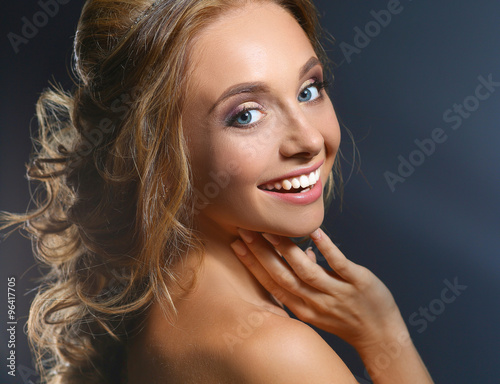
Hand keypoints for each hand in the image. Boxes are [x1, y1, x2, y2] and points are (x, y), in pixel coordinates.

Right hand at [231, 228, 405, 349]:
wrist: (380, 337)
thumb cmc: (347, 318)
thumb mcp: (320, 306)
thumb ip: (308, 281)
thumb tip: (304, 251)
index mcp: (302, 308)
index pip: (272, 283)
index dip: (253, 264)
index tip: (237, 244)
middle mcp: (315, 302)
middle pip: (282, 276)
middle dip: (261, 253)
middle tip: (246, 230)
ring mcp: (337, 293)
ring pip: (306, 270)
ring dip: (286, 249)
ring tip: (271, 230)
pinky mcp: (358, 283)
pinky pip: (339, 264)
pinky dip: (326, 248)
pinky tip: (314, 232)